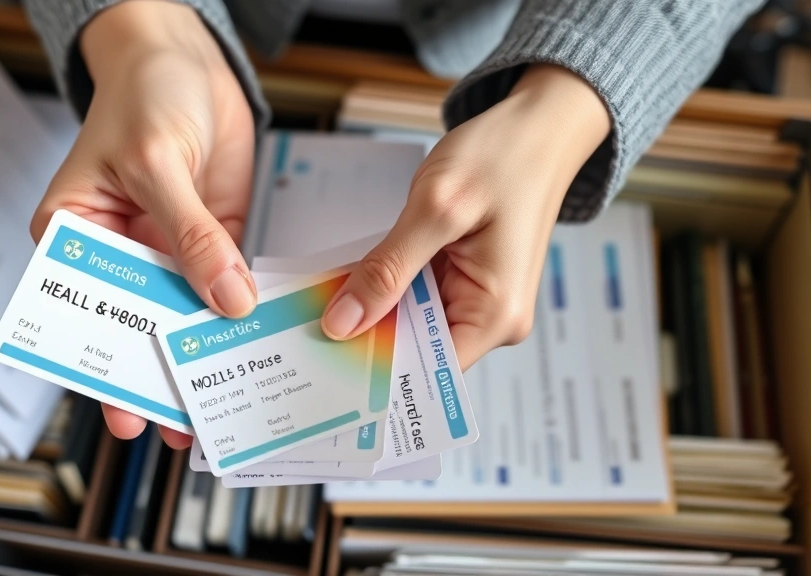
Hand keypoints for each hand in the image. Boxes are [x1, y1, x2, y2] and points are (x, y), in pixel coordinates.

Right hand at [30, 1, 256, 447]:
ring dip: (202, 351)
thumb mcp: (156, 164)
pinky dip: (238, 312)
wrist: (184, 56)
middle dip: (159, 373)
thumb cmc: (143, 93)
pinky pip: (224, 282)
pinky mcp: (210, 237)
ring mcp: (165, 247)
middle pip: (136, 324)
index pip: (83, 313)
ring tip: (224, 400)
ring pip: (183, 312)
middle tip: (183, 424)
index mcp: (73, 236)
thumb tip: (226, 301)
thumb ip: (191, 236)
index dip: (103, 366)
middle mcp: (117, 251)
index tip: (126, 412)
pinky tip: (252, 342)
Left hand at [321, 64, 610, 370]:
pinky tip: (353, 278)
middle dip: (366, 337)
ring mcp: (479, 300)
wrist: (540, 124)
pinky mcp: (465, 280)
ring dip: (372, 308)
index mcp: (495, 314)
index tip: (323, 364)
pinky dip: (386, 286)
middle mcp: (492, 318)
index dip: (375, 369)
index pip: (427, 371)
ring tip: (322, 301)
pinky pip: (416, 296)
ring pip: (410, 322)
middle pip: (415, 350)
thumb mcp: (436, 209)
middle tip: (306, 329)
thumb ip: (388, 269)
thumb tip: (343, 323)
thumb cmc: (504, 155)